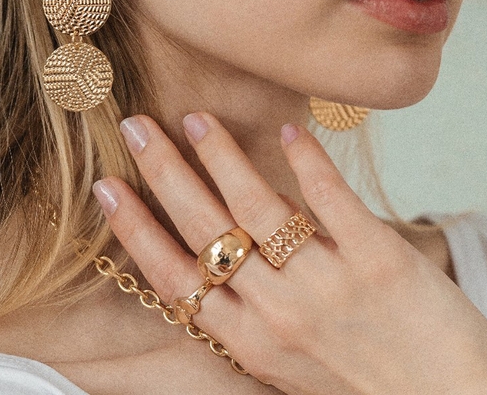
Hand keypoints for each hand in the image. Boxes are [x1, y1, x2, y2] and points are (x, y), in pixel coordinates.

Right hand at [93, 112, 486, 394]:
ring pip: (257, 207)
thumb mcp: (287, 360)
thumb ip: (251, 308)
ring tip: (196, 119)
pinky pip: (332, 201)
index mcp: (249, 339)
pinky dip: (307, 163)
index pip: (173, 274)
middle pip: (203, 230)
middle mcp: (278, 313)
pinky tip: (289, 132)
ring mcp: (328, 285)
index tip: (107, 186)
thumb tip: (221, 240)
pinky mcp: (379, 260)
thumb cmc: (362, 380)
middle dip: (163, 173)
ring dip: (222, 156)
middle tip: (138, 127)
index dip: (134, 226)